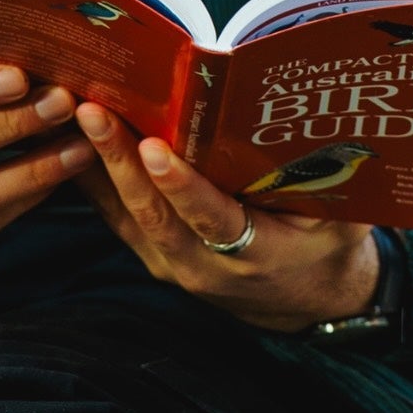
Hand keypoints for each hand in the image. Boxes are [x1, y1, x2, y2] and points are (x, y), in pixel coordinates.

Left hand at [73, 101, 380, 331]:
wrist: (309, 301)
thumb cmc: (329, 245)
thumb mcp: (343, 216)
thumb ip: (327, 175)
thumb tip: (316, 115)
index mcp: (255, 255)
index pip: (211, 218)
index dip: (182, 186)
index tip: (155, 147)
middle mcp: (204, 266)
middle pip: (152, 214)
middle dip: (119, 159)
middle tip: (93, 110)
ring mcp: (172, 265)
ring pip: (127, 215)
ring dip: (98, 163)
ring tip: (74, 113)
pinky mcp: (154, 256)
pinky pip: (117, 218)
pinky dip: (93, 179)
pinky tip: (69, 139)